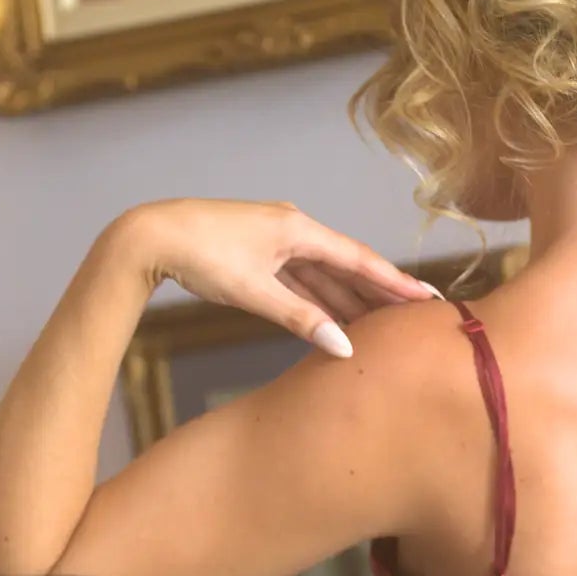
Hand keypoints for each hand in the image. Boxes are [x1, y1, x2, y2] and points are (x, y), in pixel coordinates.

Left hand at [117, 199, 441, 357]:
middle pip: (346, 267)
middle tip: (414, 317)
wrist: (149, 236)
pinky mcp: (258, 255)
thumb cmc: (199, 254)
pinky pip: (300, 280)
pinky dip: (318, 300)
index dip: (394, 281)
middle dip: (379, 293)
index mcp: (298, 230)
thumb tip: (342, 345)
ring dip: (349, 300)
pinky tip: (333, 321)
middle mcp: (293, 230)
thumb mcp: (254, 291)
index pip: (358, 260)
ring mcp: (275, 242)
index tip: (426, 297)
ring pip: (322, 276)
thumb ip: (300, 319)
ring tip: (381, 325)